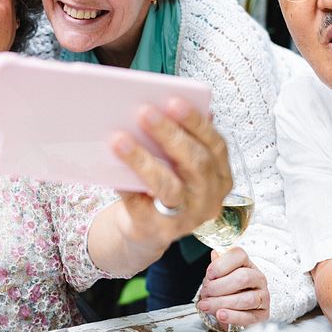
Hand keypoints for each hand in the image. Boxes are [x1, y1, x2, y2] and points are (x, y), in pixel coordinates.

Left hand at [111, 97, 231, 246]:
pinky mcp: (159, 230)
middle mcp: (209, 197)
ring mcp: (187, 218)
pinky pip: (141, 205)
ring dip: (143, 160)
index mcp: (220, 175)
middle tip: (144, 112)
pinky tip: (111, 168)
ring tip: (119, 139)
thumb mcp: (177, 162)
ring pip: (169, 187)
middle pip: (196, 163)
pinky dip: (126, 185)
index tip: (173, 100)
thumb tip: (159, 105)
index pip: (216, 145)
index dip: (196, 122)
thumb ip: (178, 139)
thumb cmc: (162, 184)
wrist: (146, 228)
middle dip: (170, 135)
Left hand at [197, 248, 268, 327]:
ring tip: (206, 306)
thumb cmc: (229, 287)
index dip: (220, 265)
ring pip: (245, 299)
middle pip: (242, 278)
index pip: (238, 255)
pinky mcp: (262, 314)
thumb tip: (215, 254)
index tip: (209, 275)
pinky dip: (232, 317)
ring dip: (221, 303)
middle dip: (218, 287)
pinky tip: (220, 315)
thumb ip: (217, 265)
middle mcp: (258, 278)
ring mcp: (262, 296)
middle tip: (205, 293)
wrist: (240, 306)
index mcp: (247, 263)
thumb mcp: (221, 274)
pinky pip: (249, 317)